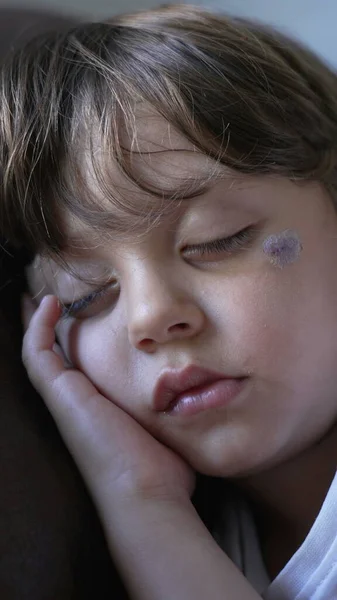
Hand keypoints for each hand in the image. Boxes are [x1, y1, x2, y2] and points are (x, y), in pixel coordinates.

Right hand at [22, 295, 194, 515]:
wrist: (147, 494)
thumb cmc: (162, 468)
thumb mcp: (168, 426)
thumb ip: (173, 408)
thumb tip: (198, 395)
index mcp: (98, 405)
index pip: (79, 365)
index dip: (75, 341)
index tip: (78, 315)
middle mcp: (76, 401)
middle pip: (53, 356)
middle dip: (47, 328)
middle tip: (44, 300)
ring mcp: (64, 398)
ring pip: (38, 351)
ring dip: (37, 321)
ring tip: (41, 295)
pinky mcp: (61, 394)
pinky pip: (38, 352)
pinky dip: (39, 326)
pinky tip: (48, 302)